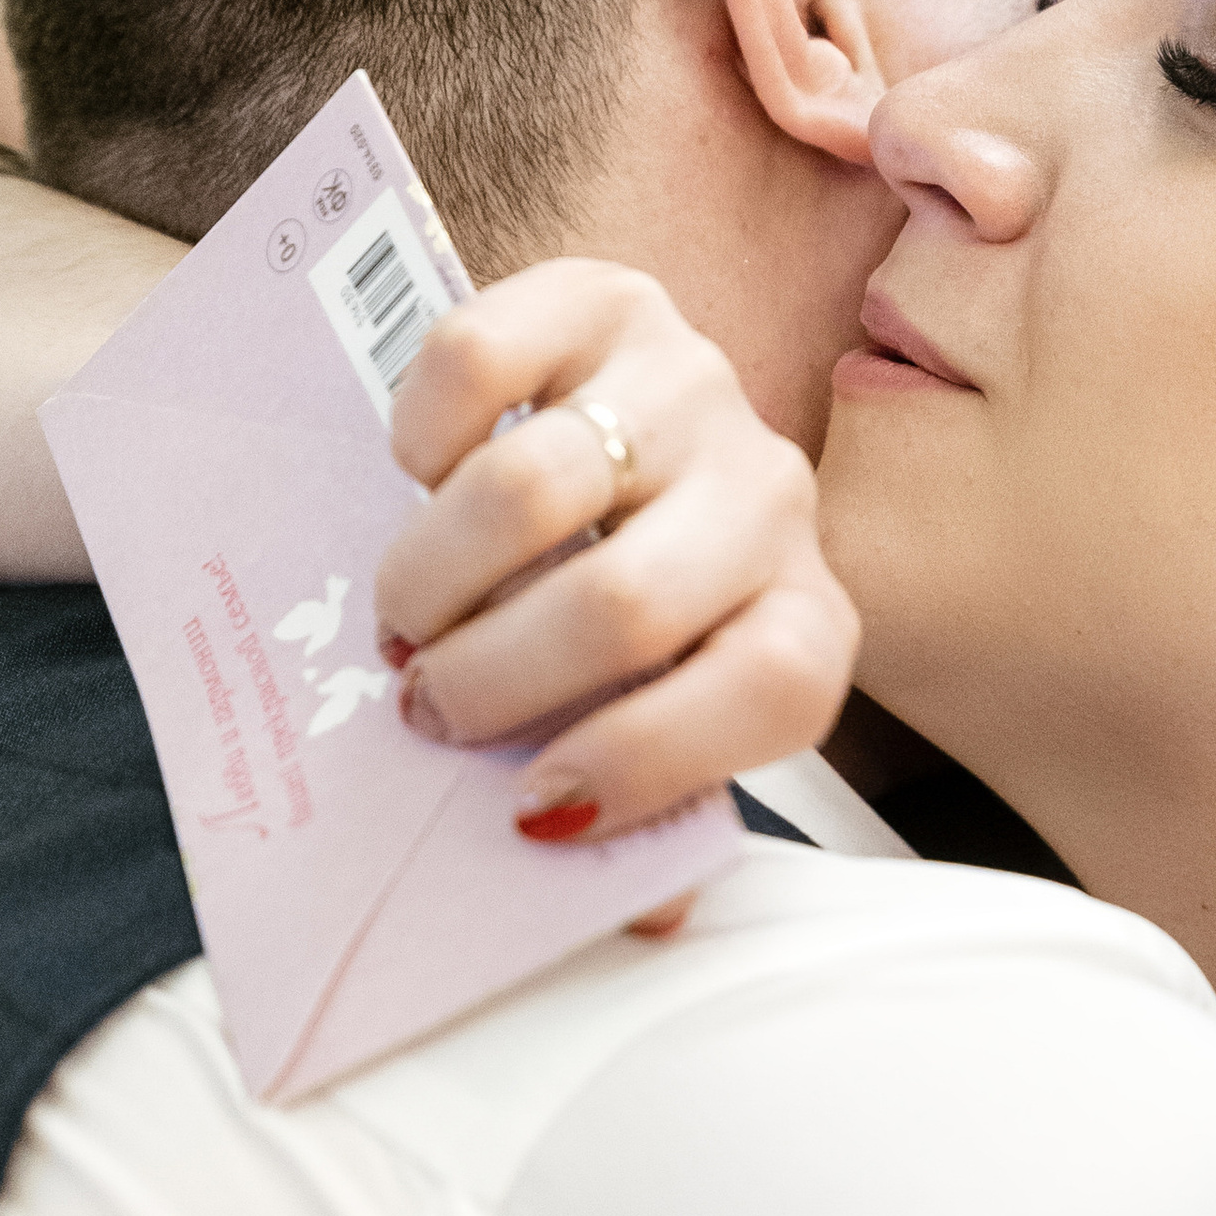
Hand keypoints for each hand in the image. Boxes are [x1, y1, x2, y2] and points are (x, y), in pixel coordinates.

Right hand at [371, 262, 859, 838]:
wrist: (613, 440)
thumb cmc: (626, 619)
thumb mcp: (654, 722)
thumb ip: (648, 815)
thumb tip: (646, 915)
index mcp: (806, 617)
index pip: (773, 692)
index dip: (647, 764)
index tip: (531, 810)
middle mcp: (769, 494)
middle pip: (621, 604)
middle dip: (494, 682)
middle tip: (431, 707)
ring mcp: (692, 385)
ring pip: (531, 489)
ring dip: (433, 579)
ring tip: (409, 620)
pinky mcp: (605, 299)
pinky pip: (478, 360)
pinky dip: (421, 440)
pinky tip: (423, 481)